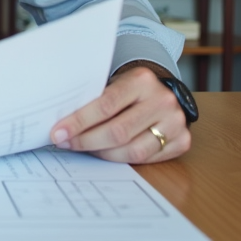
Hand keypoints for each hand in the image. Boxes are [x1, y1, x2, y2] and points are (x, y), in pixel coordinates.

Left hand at [48, 66, 190, 163]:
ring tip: (85, 149)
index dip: (79, 122)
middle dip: (86, 141)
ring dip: (102, 154)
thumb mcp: (114, 83)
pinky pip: (146, 160)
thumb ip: (94, 99)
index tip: (58, 132)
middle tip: (65, 144)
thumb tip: (60, 124)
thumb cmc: (129, 89)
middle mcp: (162, 100)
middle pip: (118, 131)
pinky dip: (122, 159)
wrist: (162, 92)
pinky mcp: (182, 141)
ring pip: (132, 150)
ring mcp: (175, 122)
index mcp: (142, 80)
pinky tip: (107, 153)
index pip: (105, 105)